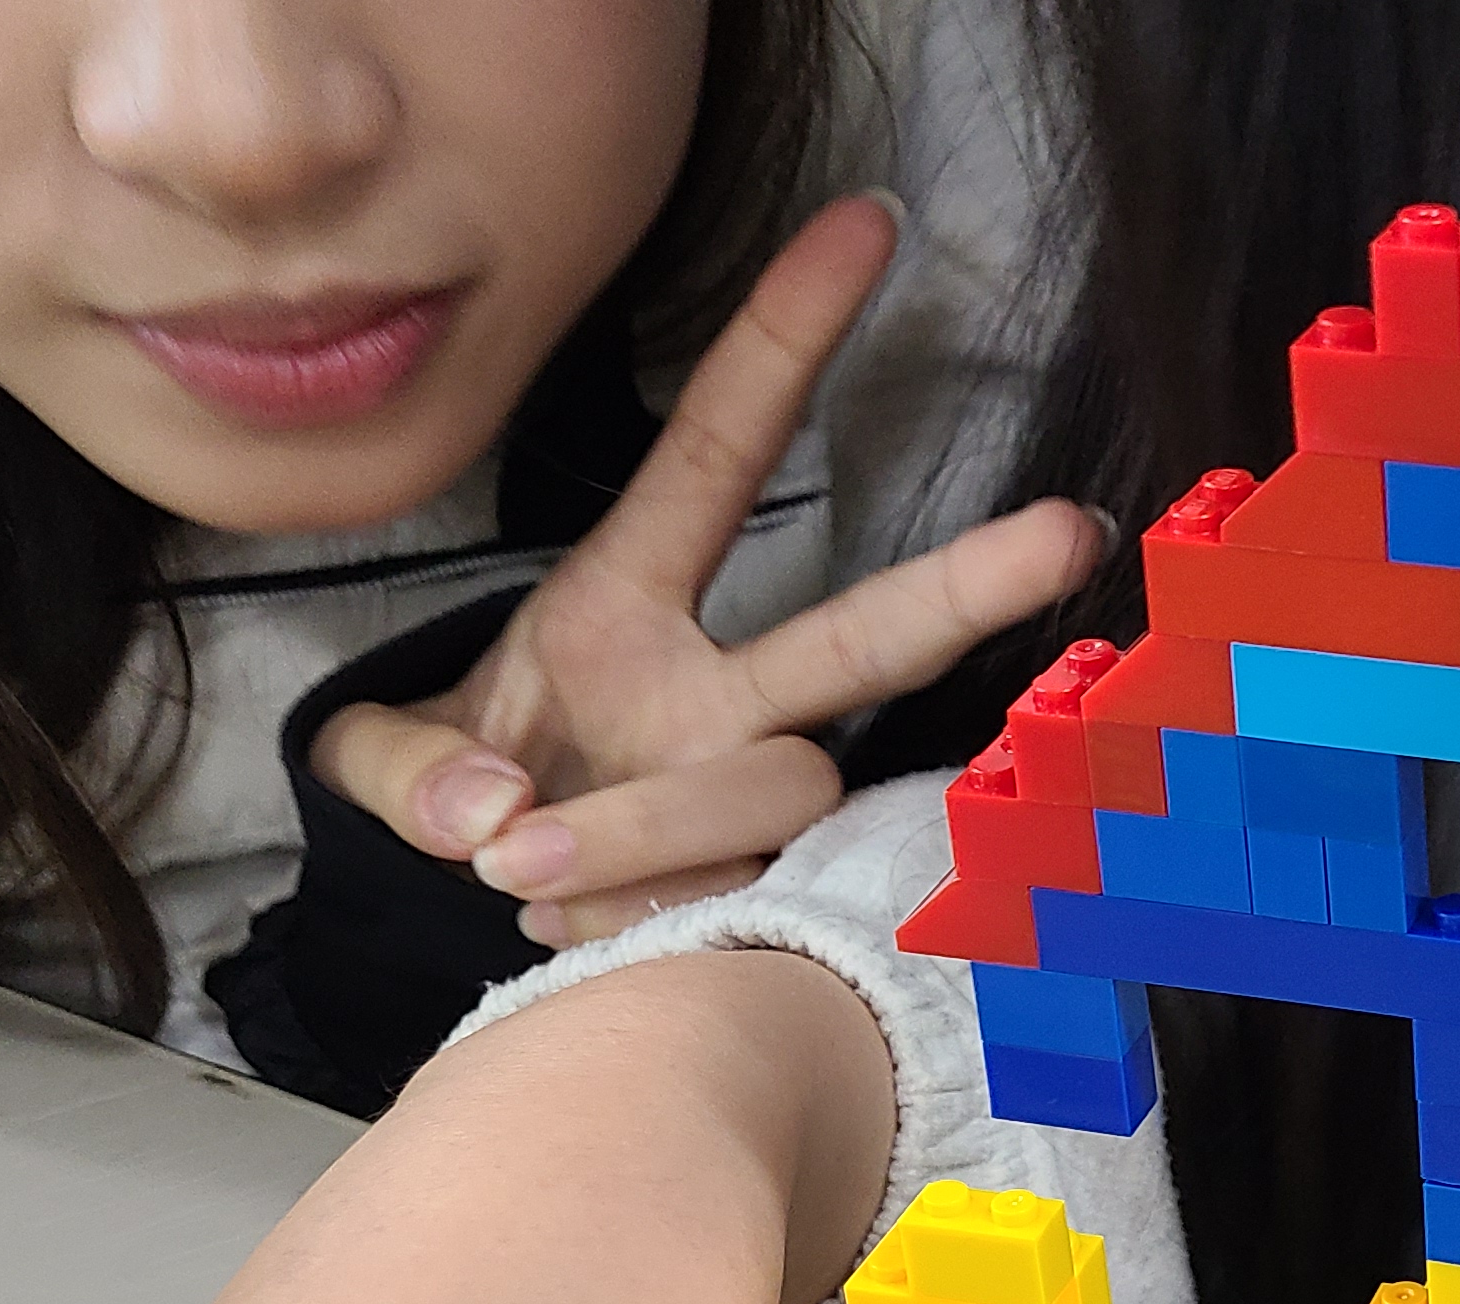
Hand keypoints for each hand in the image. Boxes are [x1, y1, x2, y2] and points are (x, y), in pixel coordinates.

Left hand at [315, 194, 1106, 946]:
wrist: (482, 913)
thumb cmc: (462, 798)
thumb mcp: (389, 759)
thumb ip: (410, 775)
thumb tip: (491, 818)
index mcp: (628, 603)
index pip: (720, 452)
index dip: (787, 335)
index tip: (868, 219)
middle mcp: (721, 692)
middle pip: (862, 637)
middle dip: (968, 583)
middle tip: (1070, 528)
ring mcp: (754, 795)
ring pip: (772, 791)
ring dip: (639, 832)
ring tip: (520, 871)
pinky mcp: (772, 894)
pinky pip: (728, 902)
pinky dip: (627, 923)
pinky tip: (568, 928)